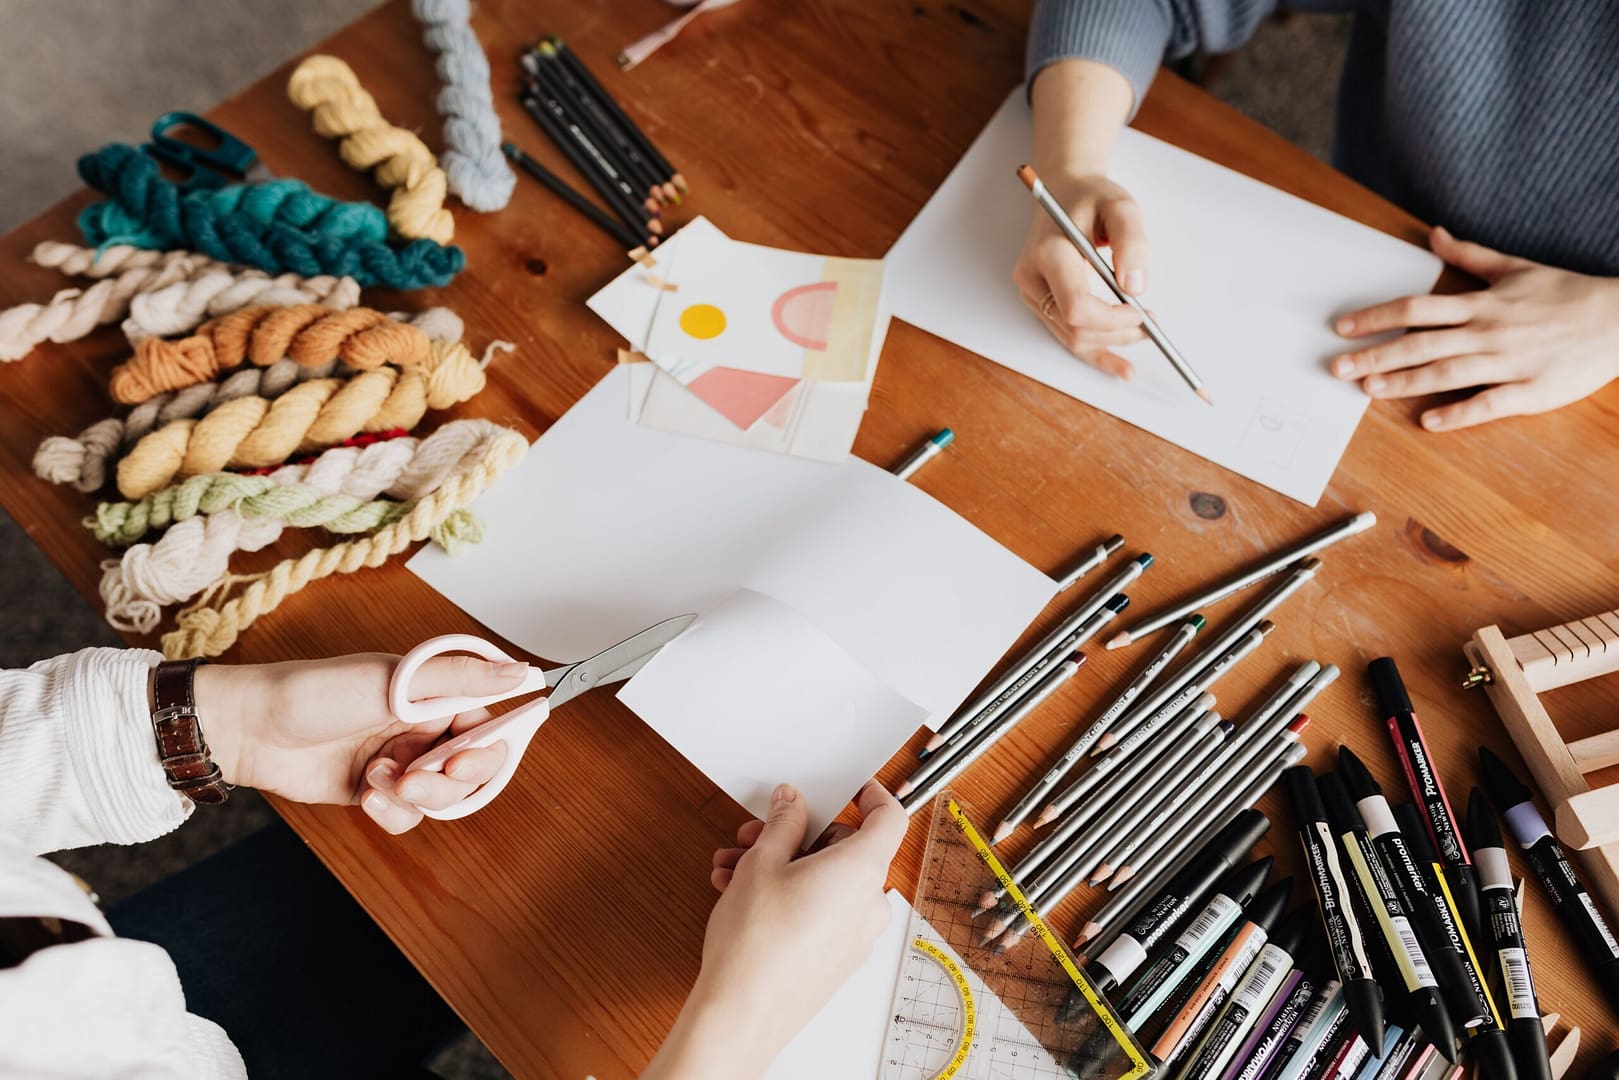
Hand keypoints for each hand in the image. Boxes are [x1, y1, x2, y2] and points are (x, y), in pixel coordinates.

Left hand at [193, 653, 522, 832]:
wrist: (250, 729)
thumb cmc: (317, 692)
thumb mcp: (394, 681)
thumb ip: (460, 679)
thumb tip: (521, 672)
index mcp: (435, 696)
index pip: (488, 727)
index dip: (487, 749)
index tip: (464, 758)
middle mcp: (424, 729)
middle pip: (470, 770)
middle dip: (448, 781)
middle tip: (418, 776)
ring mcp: (401, 763)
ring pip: (440, 799)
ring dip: (414, 796)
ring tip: (378, 780)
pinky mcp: (377, 793)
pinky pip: (407, 816)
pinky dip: (392, 812)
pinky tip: (366, 795)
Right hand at [642, 780, 907, 1078]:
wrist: (741, 1013)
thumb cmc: (755, 943)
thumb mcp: (762, 862)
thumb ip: (783, 824)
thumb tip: (792, 804)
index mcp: (862, 871)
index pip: (890, 818)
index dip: (872, 796)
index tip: (852, 789)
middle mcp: (868, 904)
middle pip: (847, 850)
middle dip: (798, 838)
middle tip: (757, 836)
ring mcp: (856, 936)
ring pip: (826, 882)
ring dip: (783, 868)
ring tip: (735, 870)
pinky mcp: (838, 959)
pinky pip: (822, 912)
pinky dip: (790, 898)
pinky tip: (744, 898)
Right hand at [1012, 171, 1147, 377]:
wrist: (1065, 191)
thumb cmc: (1093, 197)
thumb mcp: (1122, 206)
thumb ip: (1132, 242)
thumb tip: (1135, 287)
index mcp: (1049, 253)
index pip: (1075, 306)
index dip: (1111, 319)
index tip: (1141, 312)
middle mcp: (1032, 277)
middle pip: (1073, 328)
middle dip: (1116, 334)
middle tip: (1152, 325)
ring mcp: (1032, 292)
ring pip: (1071, 337)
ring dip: (1110, 343)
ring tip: (1144, 334)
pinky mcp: (1039, 301)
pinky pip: (1066, 337)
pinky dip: (1095, 354)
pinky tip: (1122, 368)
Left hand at [1331, 226, 1618, 429]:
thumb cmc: (1566, 294)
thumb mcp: (1515, 267)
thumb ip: (1469, 254)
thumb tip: (1433, 234)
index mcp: (1482, 303)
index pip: (1417, 308)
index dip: (1377, 317)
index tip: (1343, 327)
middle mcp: (1489, 332)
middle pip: (1421, 342)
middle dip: (1376, 354)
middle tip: (1337, 366)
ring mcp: (1509, 362)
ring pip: (1447, 372)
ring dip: (1406, 382)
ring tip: (1369, 389)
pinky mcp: (1531, 391)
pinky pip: (1490, 404)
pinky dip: (1460, 413)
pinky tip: (1430, 422)